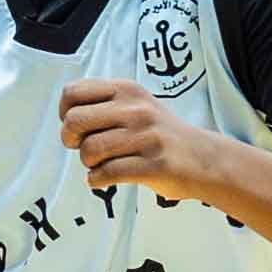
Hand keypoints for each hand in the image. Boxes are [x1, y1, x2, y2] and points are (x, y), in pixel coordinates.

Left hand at [58, 79, 218, 204]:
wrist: (205, 159)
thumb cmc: (162, 135)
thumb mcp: (137, 105)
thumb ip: (104, 105)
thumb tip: (67, 120)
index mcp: (127, 90)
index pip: (73, 93)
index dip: (65, 114)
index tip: (79, 128)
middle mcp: (136, 109)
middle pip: (75, 121)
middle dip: (71, 140)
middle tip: (83, 149)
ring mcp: (147, 137)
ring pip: (90, 150)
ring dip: (89, 164)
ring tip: (101, 164)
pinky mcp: (154, 165)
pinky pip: (107, 174)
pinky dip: (97, 180)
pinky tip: (104, 179)